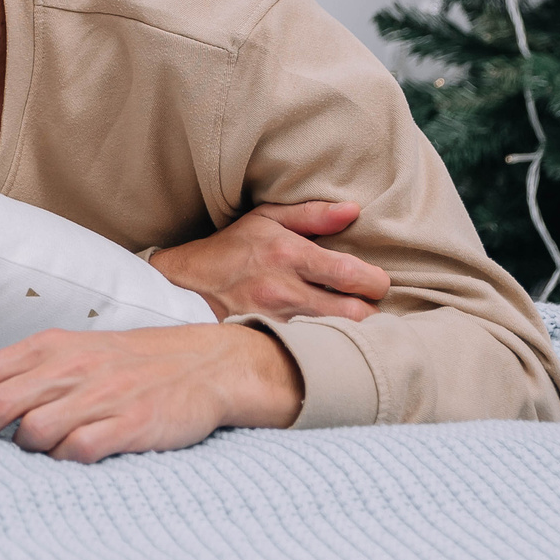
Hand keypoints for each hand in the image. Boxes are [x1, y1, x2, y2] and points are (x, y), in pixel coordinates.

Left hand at [0, 324, 300, 461]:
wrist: (201, 365)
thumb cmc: (124, 365)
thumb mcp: (71, 351)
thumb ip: (26, 371)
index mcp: (48, 346)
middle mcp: (69, 367)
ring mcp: (101, 397)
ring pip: (32, 433)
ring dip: (22, 454)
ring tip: (30, 460)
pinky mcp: (132, 425)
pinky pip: (78, 452)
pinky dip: (63, 464)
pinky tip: (68, 464)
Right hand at [147, 200, 390, 322]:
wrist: (183, 287)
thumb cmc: (229, 251)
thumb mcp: (265, 220)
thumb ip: (312, 214)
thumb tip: (353, 209)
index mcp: (289, 254)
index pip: (352, 275)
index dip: (375, 282)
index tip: (374, 282)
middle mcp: (284, 291)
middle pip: (355, 316)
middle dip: (369, 313)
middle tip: (364, 306)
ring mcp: (275, 322)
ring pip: (336, 337)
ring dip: (349, 332)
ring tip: (348, 323)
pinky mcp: (268, 342)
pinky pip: (311, 350)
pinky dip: (323, 345)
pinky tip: (323, 339)